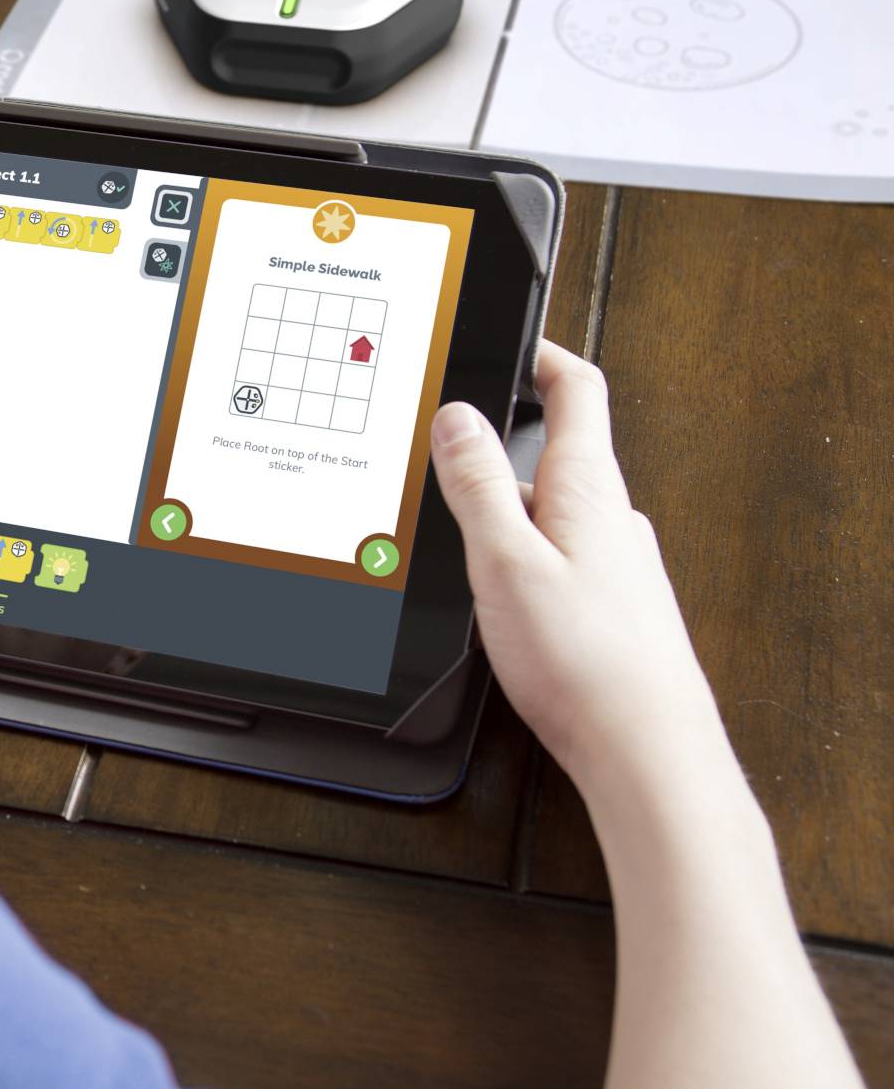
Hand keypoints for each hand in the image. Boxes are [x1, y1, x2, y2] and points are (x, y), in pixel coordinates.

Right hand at [429, 342, 729, 798]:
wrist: (645, 749)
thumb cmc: (586, 663)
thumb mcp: (505, 562)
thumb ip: (478, 486)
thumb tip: (457, 417)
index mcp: (588, 488)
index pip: (577, 389)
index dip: (542, 353)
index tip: (509, 338)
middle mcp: (610, 517)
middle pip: (557, 450)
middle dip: (498, 445)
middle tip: (442, 449)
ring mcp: (615, 562)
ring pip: (551, 511)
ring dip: (504, 509)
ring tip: (455, 534)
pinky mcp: (610, 605)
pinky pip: (558, 556)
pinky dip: (520, 555)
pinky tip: (493, 595)